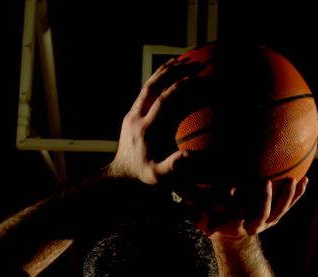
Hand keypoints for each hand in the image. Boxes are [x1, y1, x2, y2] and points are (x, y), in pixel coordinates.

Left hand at [106, 58, 201, 183]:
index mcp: (146, 130)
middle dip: (172, 73)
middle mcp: (137, 117)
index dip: (179, 88)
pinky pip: (145, 91)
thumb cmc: (144, 174)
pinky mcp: (132, 113)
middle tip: (191, 64)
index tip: (196, 79)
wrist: (122, 172)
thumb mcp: (158, 176)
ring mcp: (133, 113)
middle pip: (153, 87)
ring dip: (164, 71)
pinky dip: (158, 79)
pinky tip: (169, 72)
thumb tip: (191, 156)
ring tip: (182, 60)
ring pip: (147, 86)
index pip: (163, 102)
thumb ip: (173, 167)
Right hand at [183, 177, 308, 238]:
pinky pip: (290, 205)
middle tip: (265, 182)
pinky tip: (305, 180)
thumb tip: (184, 198)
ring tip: (293, 180)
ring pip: (281, 210)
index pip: (237, 214)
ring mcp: (269, 220)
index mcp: (237, 224)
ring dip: (287, 196)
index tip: (234, 188)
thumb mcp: (204, 215)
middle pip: (263, 213)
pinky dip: (298, 194)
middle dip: (265, 199)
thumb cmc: (215, 217)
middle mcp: (255, 225)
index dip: (237, 204)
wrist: (232, 230)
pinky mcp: (278, 215)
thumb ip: (197, 211)